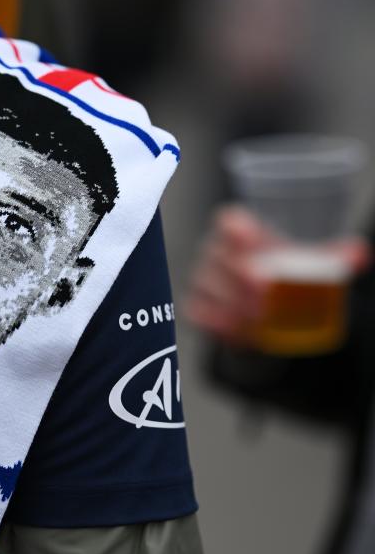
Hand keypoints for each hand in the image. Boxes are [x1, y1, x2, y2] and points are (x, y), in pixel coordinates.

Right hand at [185, 205, 370, 344]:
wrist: (257, 305)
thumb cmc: (281, 274)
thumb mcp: (307, 263)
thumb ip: (332, 256)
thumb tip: (357, 254)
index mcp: (237, 232)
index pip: (228, 222)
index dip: (238, 230)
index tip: (257, 241)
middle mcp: (214, 253)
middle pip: (220, 257)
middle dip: (241, 274)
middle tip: (265, 290)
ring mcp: (201, 280)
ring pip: (209, 288)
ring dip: (233, 303)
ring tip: (260, 316)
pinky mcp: (195, 307)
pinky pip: (200, 313)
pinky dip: (220, 322)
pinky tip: (241, 330)